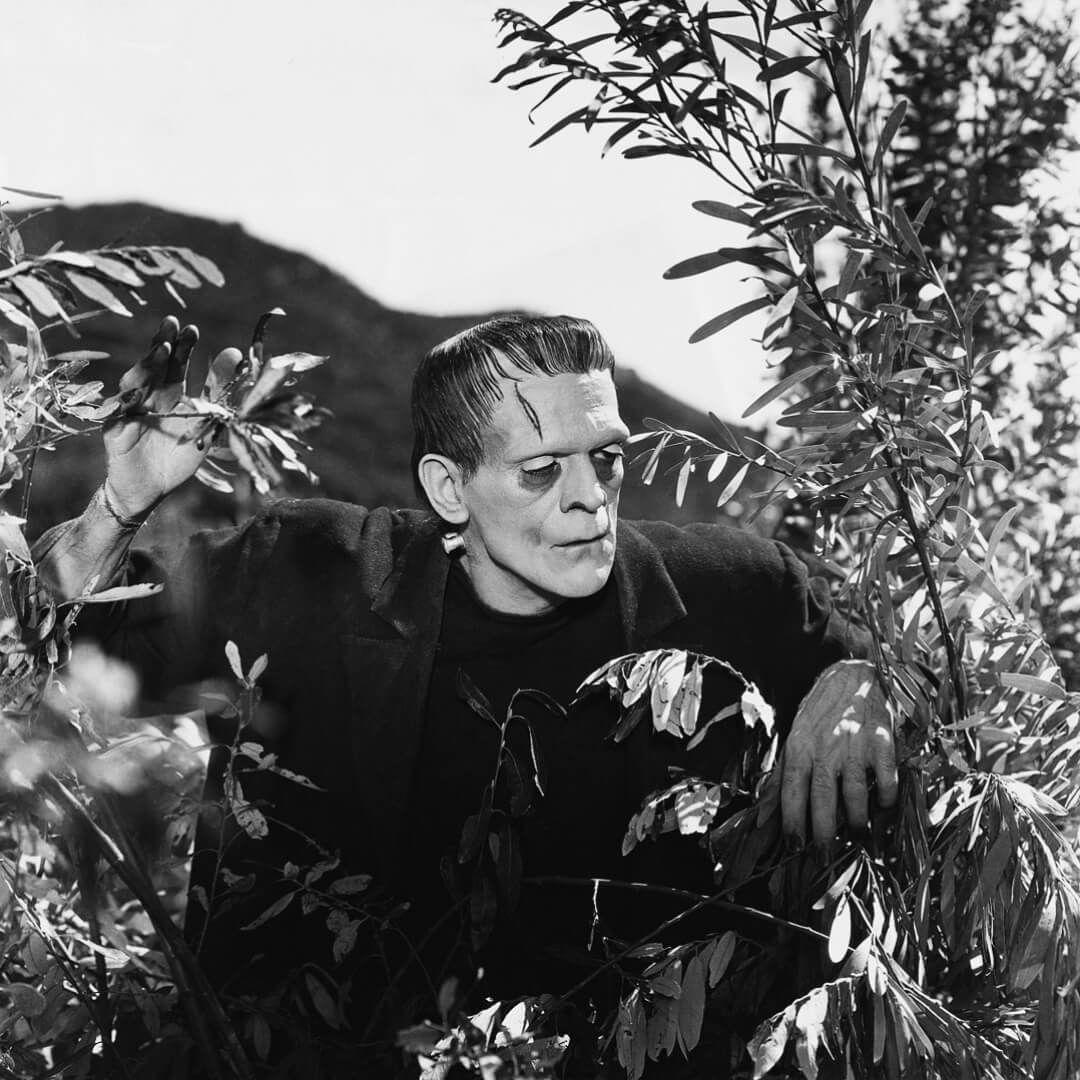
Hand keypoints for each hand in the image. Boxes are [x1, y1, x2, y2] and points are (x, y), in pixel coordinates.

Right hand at [104, 316, 241, 517]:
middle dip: (164, 343)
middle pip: (155, 366)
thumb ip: (217, 392)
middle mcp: (149, 398)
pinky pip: (119, 411)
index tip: (191, 329)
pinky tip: (137, 388)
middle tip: (173, 323)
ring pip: (136, 381)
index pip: (176, 365)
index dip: (183, 347)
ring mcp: (130, 410)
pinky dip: (128, 399)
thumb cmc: (177, 459)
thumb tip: (236, 353)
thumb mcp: (206, 425)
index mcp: (170, 396)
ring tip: (163, 349)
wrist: (150, 491)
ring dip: (148, 365)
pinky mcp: (115, 428)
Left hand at [780, 659, 898, 845]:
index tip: (793, 847)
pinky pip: (885, 781)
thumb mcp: (796, 736)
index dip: (791, 821)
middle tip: (824, 855)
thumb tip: (763, 812)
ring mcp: (855, 745)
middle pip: (822, 798)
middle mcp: (825, 747)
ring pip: (854, 795)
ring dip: (855, 821)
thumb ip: (783, 773)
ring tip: (856, 836)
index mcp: (799, 746)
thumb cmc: (822, 712)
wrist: (856, 676)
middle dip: (822, 832)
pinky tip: (882, 808)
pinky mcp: (882, 743)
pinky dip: (885, 799)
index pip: (791, 790)